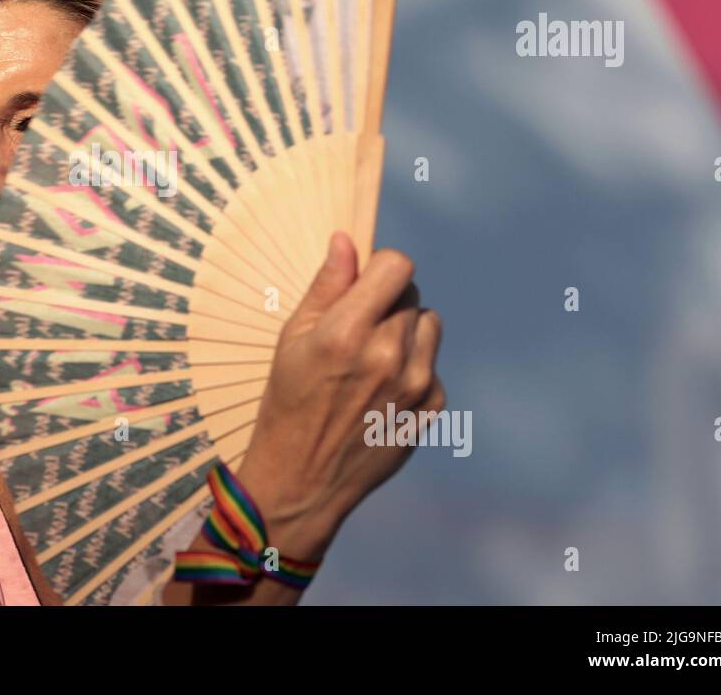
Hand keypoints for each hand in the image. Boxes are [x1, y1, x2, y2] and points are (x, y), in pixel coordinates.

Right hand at [233, 231, 444, 561]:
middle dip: (386, 301)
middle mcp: (389, 356)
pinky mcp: (432, 408)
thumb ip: (325, 287)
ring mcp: (416, 385)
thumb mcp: (292, 340)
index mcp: (348, 333)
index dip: (379, 268)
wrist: (304, 480)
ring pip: (429, 324)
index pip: (397, 266)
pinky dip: (414, 367)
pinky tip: (381, 389)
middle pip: (411, 293)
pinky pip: (433, 363)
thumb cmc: (288, 403)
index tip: (363, 284)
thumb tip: (346, 241)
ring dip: (407, 330)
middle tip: (357, 330)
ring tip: (372, 357)